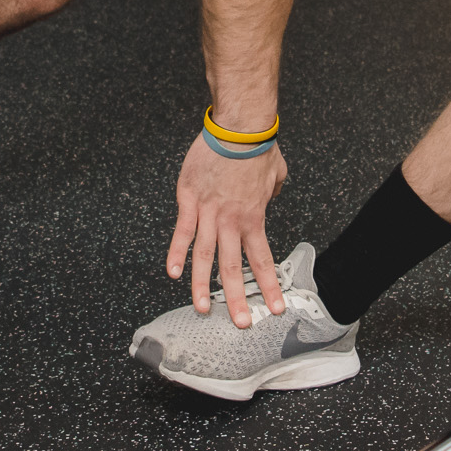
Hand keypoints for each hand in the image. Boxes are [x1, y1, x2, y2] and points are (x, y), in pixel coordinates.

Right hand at [166, 129, 291, 325]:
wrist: (239, 127)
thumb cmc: (259, 147)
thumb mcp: (277, 175)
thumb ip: (272, 195)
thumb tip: (268, 200)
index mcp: (254, 218)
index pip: (262, 261)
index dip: (269, 288)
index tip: (273, 309)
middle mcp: (231, 222)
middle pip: (233, 268)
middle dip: (237, 299)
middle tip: (241, 322)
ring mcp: (208, 212)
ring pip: (204, 256)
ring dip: (202, 285)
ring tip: (203, 308)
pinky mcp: (189, 199)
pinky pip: (182, 231)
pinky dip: (177, 253)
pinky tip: (173, 273)